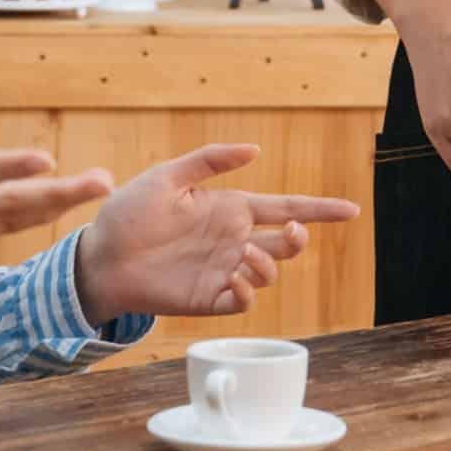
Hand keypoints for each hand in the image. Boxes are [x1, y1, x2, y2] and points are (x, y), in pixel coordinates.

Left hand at [74, 145, 360, 323]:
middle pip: (287, 243)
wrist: (100, 256)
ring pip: (270, 273)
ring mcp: (223, 270)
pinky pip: (242, 301)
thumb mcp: (168, 176)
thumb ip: (211, 160)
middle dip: (299, 238)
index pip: (285, 208)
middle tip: (290, 233)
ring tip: (244, 254)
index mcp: (230, 208)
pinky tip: (233, 277)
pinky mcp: (208, 298)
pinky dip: (247, 290)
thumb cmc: (129, 213)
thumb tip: (255, 149)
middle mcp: (233, 240)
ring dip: (267, 264)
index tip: (351, 209)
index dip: (320, 210)